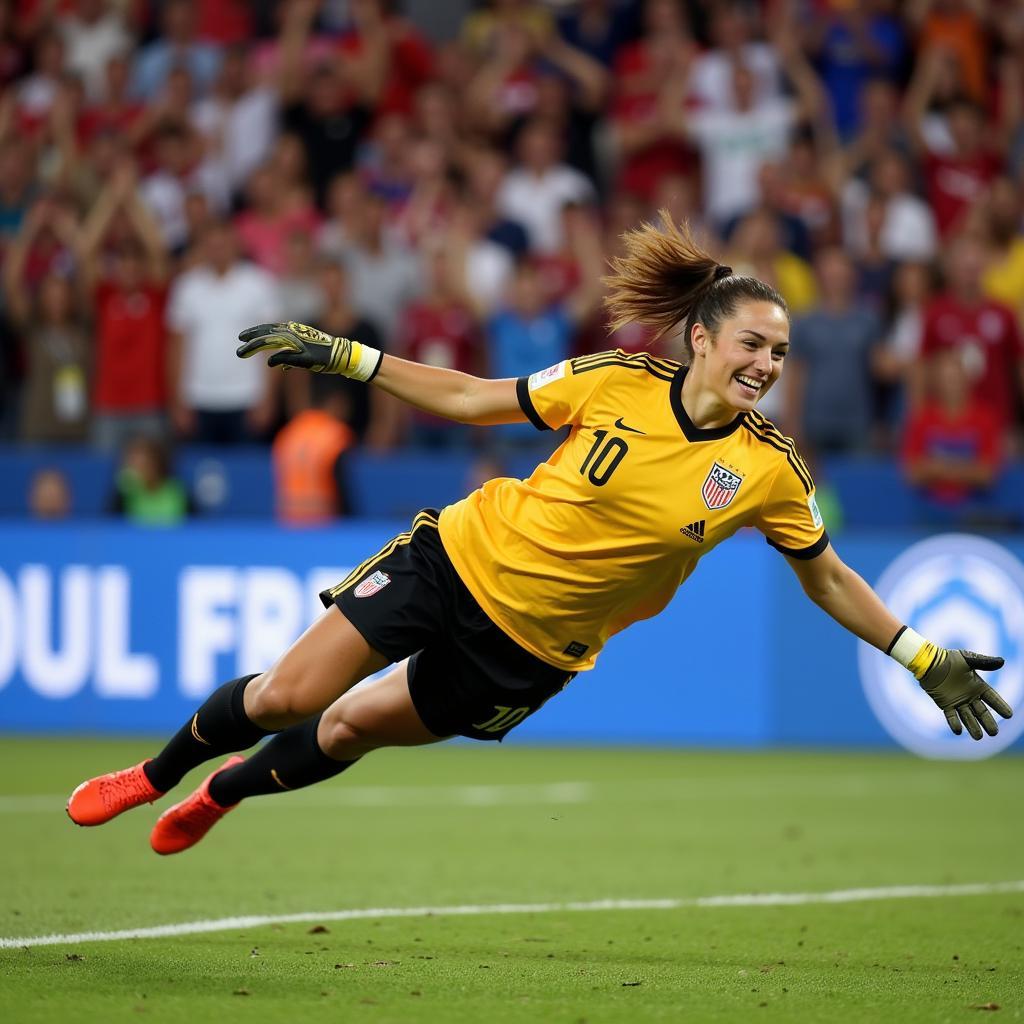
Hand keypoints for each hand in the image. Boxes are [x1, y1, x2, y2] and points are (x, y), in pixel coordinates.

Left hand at [237, 321, 379, 378]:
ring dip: (256, 347)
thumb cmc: (324, 356)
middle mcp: (295, 335)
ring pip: (273, 343)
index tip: (242, 337)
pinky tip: (269, 363)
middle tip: (238, 348)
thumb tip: (280, 366)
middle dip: (251, 340)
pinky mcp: (306, 355)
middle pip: (268, 335)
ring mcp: (300, 344)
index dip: (255, 332)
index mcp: (294, 332)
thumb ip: (290, 359)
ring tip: (242, 352)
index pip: (270, 329)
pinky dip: (278, 359)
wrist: (344, 356)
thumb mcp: (304, 356)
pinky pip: (288, 356)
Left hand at [918, 649, 1012, 739]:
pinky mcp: (945, 704)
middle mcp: (970, 696)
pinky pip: (951, 716)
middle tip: (993, 733)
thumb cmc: (949, 659)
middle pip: (982, 712)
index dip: (1000, 706)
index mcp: (978, 686)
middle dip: (988, 722)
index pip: (992, 699)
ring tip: (978, 737)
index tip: (1009, 715)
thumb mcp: (967, 659)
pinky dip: (954, 723)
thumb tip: (1002, 662)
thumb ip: (984, 662)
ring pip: (968, 717)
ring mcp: (958, 701)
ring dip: (973, 727)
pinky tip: (958, 731)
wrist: (929, 662)